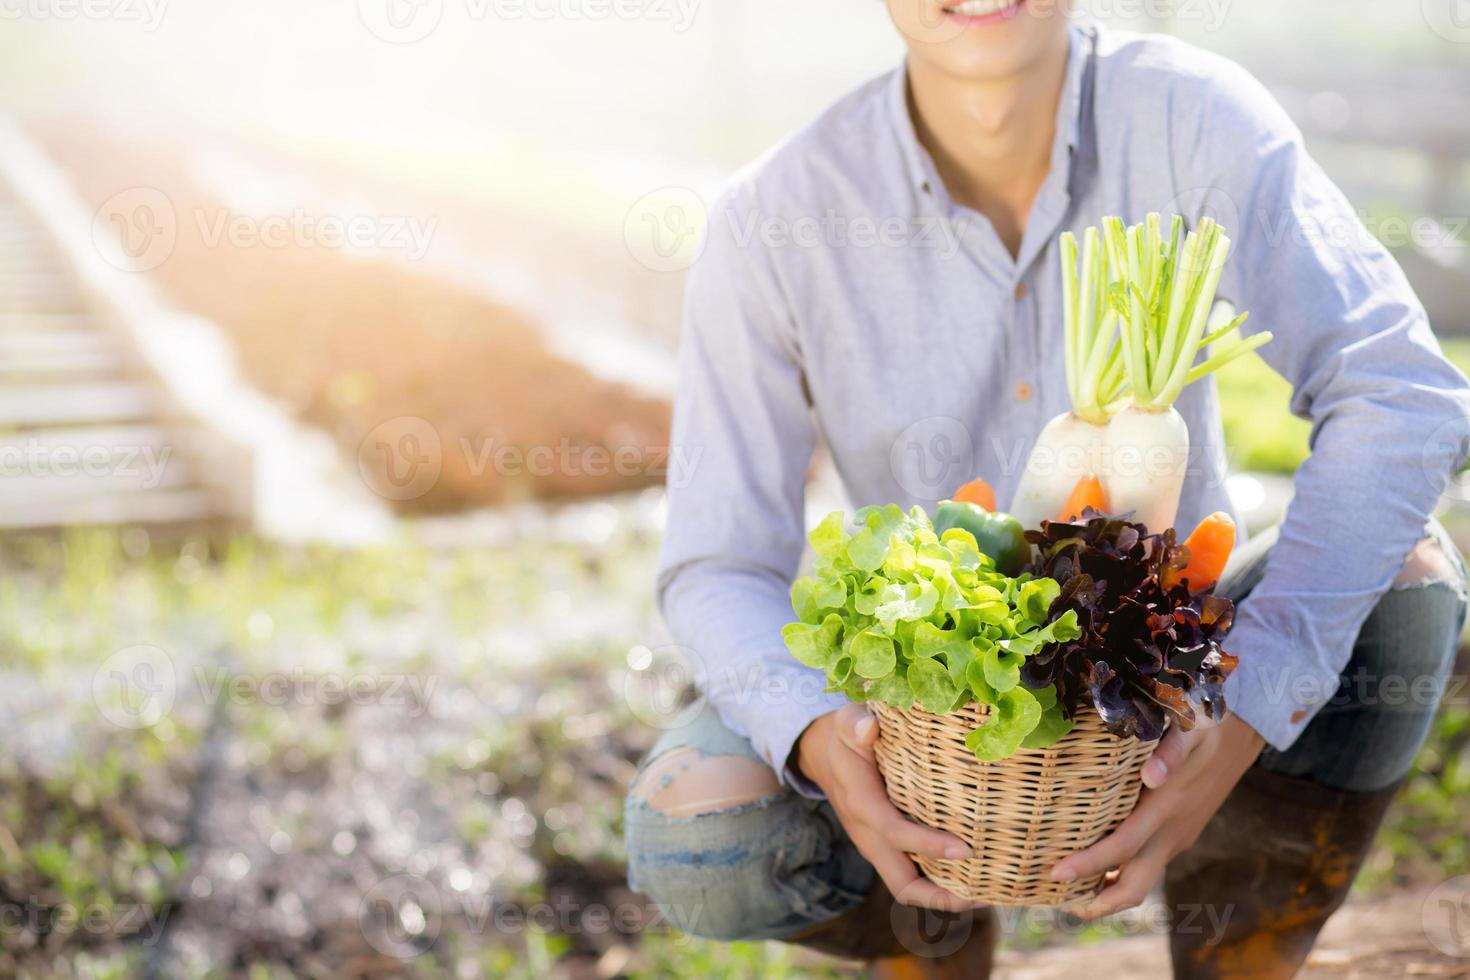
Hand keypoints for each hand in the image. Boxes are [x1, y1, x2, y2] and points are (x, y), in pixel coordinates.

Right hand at [796, 704, 979, 911]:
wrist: (825, 756)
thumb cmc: (846, 738)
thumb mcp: (847, 722)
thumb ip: (856, 724)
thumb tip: (869, 727)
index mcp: (862, 806)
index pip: (896, 834)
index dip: (929, 845)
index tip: (966, 849)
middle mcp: (869, 836)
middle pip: (903, 885)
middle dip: (942, 897)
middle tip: (985, 894)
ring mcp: (879, 846)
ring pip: (910, 886)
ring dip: (946, 895)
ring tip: (988, 892)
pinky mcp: (889, 847)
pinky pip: (914, 874)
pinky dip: (940, 882)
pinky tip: (972, 875)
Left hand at [1050, 714, 1264, 919]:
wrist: (1243, 736)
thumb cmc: (1206, 726)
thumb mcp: (1191, 727)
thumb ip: (1171, 749)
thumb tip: (1151, 774)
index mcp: (1167, 807)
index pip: (1123, 847)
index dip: (1089, 865)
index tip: (1055, 873)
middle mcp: (1172, 832)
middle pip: (1135, 887)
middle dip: (1097, 903)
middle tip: (1054, 899)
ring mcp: (1177, 838)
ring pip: (1141, 881)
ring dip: (1107, 892)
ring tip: (1064, 889)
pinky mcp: (1178, 836)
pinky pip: (1146, 865)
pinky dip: (1119, 873)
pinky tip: (1094, 865)